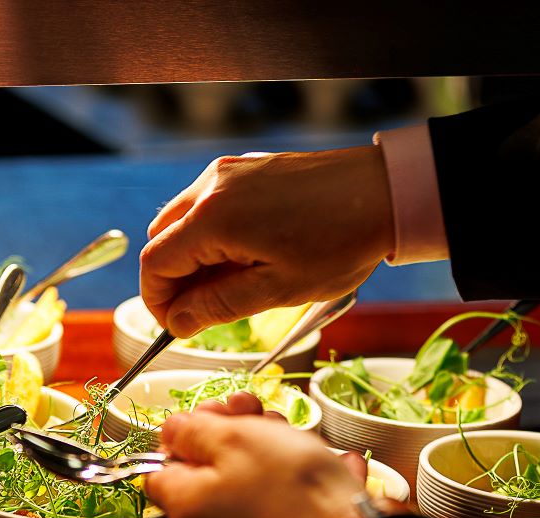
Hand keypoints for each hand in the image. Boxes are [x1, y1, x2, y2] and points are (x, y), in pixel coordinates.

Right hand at [140, 146, 394, 337]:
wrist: (385, 191)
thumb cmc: (339, 243)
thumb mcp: (276, 290)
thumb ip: (218, 307)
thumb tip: (177, 323)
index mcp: (213, 218)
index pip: (154, 264)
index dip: (157, 302)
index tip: (176, 327)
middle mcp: (211, 186)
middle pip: (161, 239)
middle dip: (172, 280)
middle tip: (202, 311)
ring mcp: (228, 172)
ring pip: (182, 221)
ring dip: (191, 257)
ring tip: (230, 285)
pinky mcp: (246, 168)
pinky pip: (208, 204)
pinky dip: (211, 235)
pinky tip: (245, 255)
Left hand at [144, 409, 370, 517]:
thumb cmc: (286, 485)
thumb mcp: (233, 438)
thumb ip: (194, 430)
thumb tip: (171, 428)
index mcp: (186, 505)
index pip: (161, 467)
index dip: (182, 436)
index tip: (210, 416)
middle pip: (209, 471)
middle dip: (234, 433)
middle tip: (255, 410)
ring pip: (249, 484)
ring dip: (272, 450)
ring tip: (295, 433)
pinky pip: (282, 504)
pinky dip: (300, 479)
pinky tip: (324, 461)